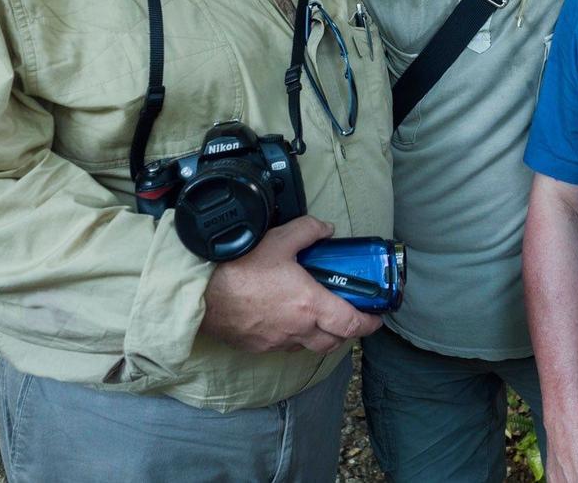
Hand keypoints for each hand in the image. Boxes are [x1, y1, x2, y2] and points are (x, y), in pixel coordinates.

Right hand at [199, 216, 381, 353]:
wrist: (201, 294)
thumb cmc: (240, 269)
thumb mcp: (280, 239)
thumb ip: (309, 231)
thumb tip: (326, 229)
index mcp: (310, 305)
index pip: (351, 323)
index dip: (369, 323)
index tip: (376, 317)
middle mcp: (298, 329)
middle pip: (334, 341)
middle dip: (347, 331)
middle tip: (349, 316)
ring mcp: (278, 341)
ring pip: (309, 346)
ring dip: (320, 336)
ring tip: (319, 317)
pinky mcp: (258, 347)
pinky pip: (285, 346)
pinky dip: (294, 337)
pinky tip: (287, 320)